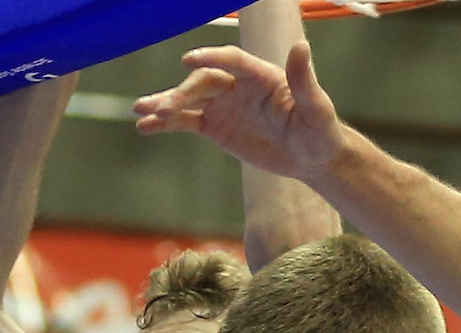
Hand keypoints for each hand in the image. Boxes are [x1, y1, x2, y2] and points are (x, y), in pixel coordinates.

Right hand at [134, 42, 344, 180]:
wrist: (312, 157)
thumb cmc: (319, 130)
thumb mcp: (316, 108)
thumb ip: (304, 80)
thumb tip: (300, 46)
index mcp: (260, 74)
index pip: (230, 60)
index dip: (210, 57)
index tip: (188, 61)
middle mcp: (237, 85)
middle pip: (203, 82)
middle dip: (182, 94)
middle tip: (163, 109)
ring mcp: (224, 105)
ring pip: (189, 100)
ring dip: (164, 105)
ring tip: (140, 112)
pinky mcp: (216, 127)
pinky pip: (187, 122)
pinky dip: (166, 124)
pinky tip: (145, 126)